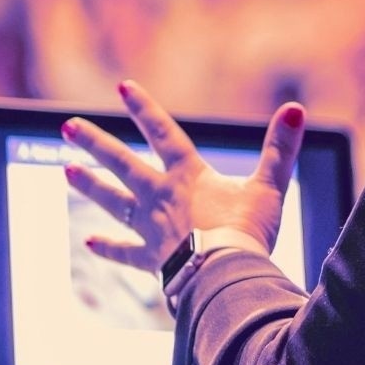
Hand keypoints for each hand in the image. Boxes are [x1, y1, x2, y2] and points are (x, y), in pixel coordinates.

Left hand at [62, 80, 306, 273]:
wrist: (224, 277)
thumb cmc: (247, 231)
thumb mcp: (269, 186)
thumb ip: (281, 148)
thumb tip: (296, 109)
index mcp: (188, 176)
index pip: (163, 133)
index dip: (144, 108)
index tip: (122, 87)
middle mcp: (161, 197)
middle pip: (123, 164)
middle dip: (95, 144)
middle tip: (68, 127)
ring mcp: (152, 229)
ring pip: (114, 203)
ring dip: (91, 186)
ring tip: (67, 171)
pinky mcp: (153, 260)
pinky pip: (126, 253)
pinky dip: (109, 249)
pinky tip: (89, 244)